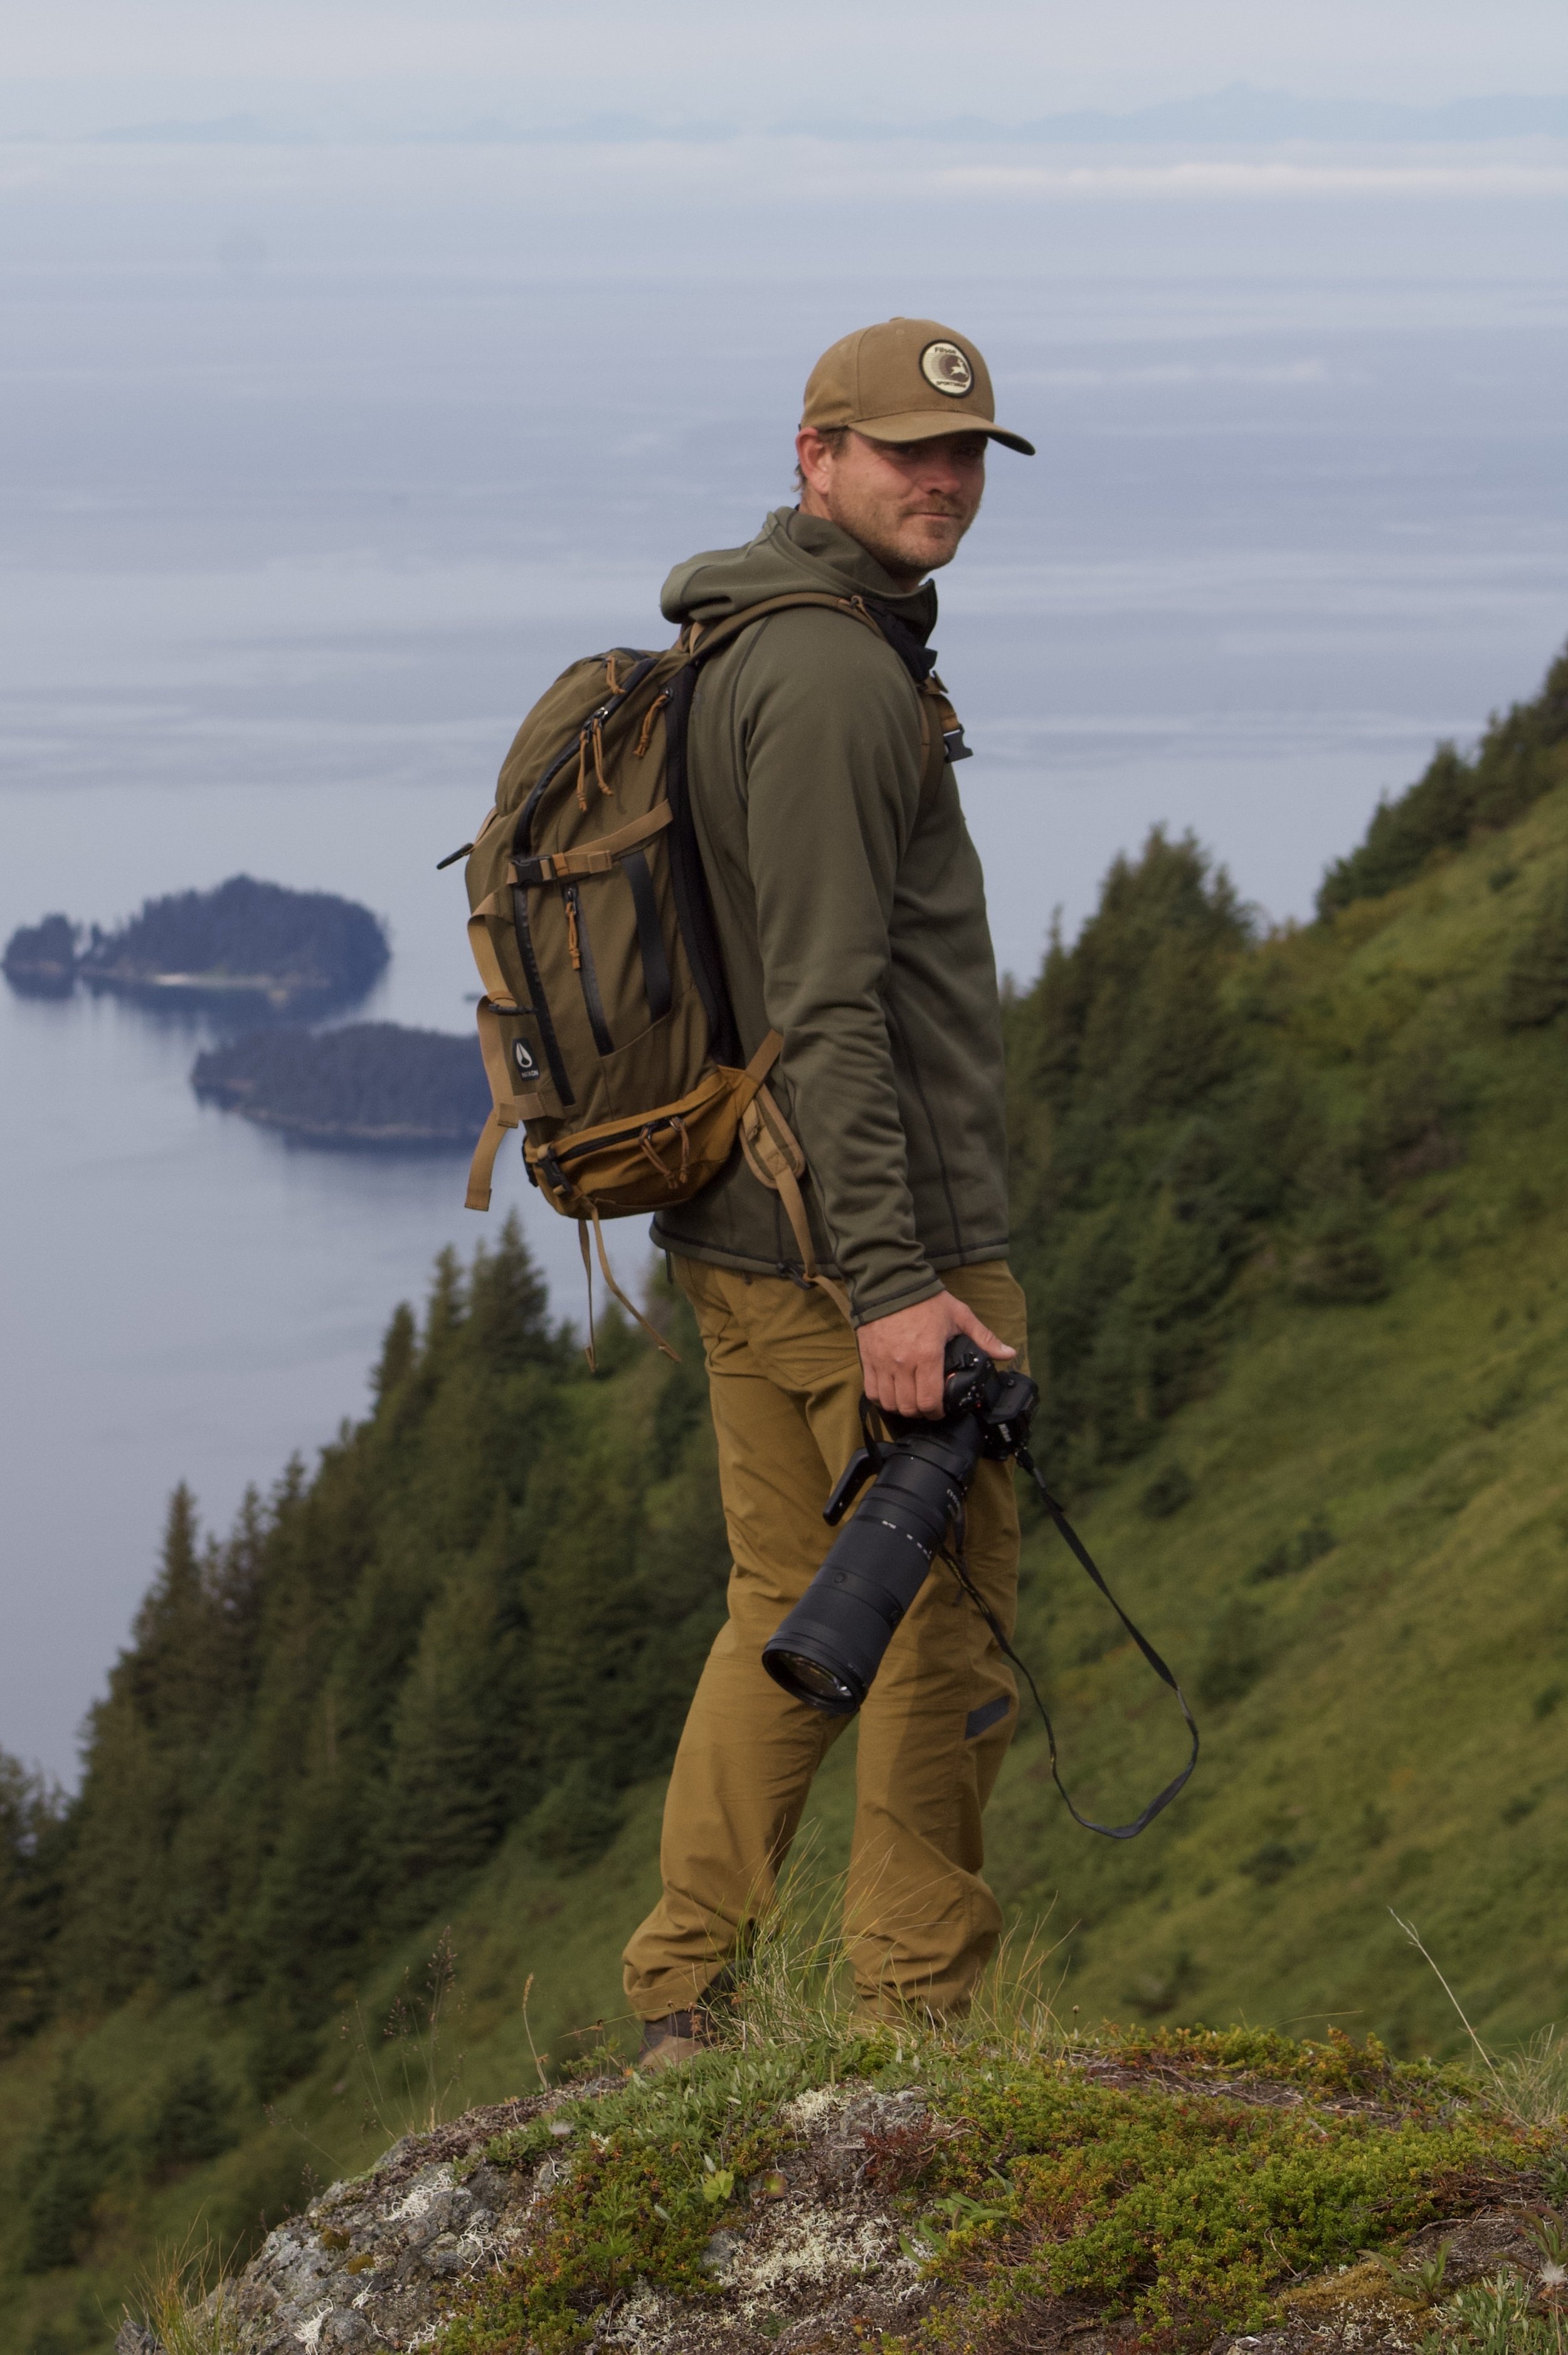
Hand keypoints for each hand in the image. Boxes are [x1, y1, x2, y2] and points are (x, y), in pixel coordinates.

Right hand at [857, 1289, 1015, 1419]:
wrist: (890, 1282)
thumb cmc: (925, 1299)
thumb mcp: (959, 1315)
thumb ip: (984, 1337)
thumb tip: (1008, 1353)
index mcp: (928, 1355)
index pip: (930, 1401)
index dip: (937, 1413)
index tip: (940, 1411)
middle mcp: (903, 1363)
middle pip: (909, 1407)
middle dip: (920, 1412)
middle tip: (927, 1407)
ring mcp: (883, 1363)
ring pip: (889, 1402)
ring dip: (900, 1407)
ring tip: (909, 1401)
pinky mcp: (868, 1359)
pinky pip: (871, 1390)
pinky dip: (881, 1398)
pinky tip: (891, 1394)